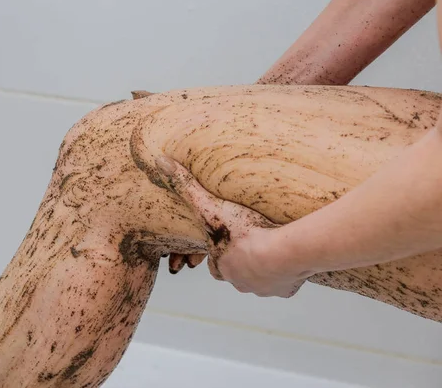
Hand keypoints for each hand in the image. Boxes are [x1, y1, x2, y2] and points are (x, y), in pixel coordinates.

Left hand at [155, 156, 307, 297]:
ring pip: (261, 281)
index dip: (219, 255)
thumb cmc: (246, 232)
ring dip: (265, 268)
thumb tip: (161, 162)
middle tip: (252, 244)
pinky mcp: (286, 290)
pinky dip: (287, 275)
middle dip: (243, 263)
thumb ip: (186, 186)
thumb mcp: (210, 206)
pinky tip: (292, 259)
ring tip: (273, 249)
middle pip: (238, 275)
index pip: (215, 266)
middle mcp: (240, 282)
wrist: (283, 253)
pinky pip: (285, 284)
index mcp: (222, 265)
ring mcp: (263, 288)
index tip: (227, 243)